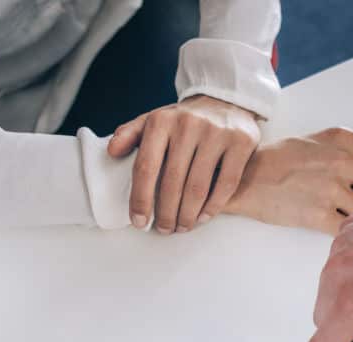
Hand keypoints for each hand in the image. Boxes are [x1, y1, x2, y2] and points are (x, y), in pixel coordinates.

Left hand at [108, 95, 259, 233]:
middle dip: (166, 213)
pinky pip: (225, 184)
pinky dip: (213, 207)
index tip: (139, 222)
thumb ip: (130, 134)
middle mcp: (188, 125)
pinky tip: (204, 217)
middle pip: (172, 182)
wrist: (225, 100)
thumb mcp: (154, 120)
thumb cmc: (183, 120)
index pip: (146, 167)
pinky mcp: (241, 142)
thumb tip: (111, 151)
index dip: (141, 199)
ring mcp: (216, 133)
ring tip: (182, 227)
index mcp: (161, 121)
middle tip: (164, 230)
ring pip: (198, 187)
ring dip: (188, 215)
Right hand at [227, 128, 352, 234]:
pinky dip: (345, 230)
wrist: (246, 179)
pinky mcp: (318, 214)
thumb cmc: (280, 161)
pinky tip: (331, 222)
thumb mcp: (318, 141)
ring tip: (336, 208)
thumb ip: (350, 149)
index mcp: (342, 139)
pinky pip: (348, 228)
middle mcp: (340, 161)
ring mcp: (330, 188)